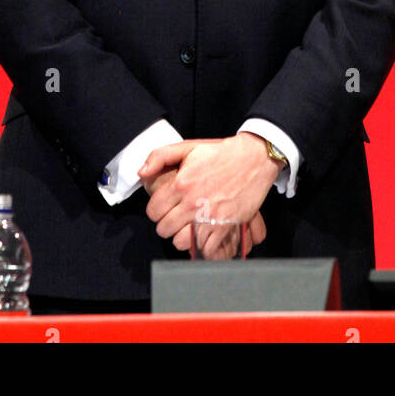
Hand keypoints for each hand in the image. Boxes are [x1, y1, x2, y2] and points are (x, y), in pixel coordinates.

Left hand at [139, 134, 278, 251]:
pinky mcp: (226, 226)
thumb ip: (160, 156)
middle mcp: (193, 202)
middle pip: (164, 229)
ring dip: (182, 237)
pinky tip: (204, 235)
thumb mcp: (188, 146)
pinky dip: (203, 246)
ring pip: (181, 242)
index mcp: (181, 184)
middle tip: (175, 217)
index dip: (155, 210)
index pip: (153, 211)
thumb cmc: (221, 152)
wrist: (253, 158)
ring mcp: (210, 217)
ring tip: (188, 227)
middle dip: (166, 224)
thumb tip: (141, 173)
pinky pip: (206, 248)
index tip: (163, 207)